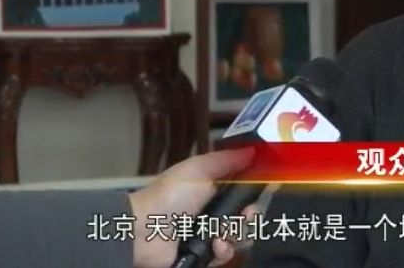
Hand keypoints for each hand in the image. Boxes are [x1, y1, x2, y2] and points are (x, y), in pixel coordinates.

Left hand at [129, 149, 253, 267]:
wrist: (143, 231)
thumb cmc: (172, 195)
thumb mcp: (198, 169)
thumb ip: (226, 159)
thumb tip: (253, 149)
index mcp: (211, 187)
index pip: (242, 189)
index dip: (253, 190)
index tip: (260, 190)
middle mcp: (212, 210)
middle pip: (244, 214)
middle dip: (249, 215)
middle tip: (245, 215)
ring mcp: (207, 233)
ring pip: (238, 236)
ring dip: (235, 235)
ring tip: (222, 235)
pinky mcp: (203, 254)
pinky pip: (224, 254)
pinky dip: (222, 251)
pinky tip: (214, 246)